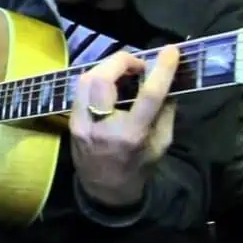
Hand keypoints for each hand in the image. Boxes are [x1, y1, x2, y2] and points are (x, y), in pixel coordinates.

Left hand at [69, 46, 178, 205]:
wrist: (104, 192)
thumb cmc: (138, 168)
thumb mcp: (161, 144)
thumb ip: (166, 112)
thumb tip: (168, 82)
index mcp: (131, 136)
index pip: (148, 96)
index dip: (161, 69)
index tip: (171, 51)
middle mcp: (102, 127)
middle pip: (102, 79)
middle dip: (122, 61)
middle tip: (139, 64)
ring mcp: (81, 124)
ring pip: (86, 79)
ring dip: (107, 66)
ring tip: (125, 70)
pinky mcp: (71, 122)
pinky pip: (80, 89)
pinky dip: (97, 78)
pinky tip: (110, 81)